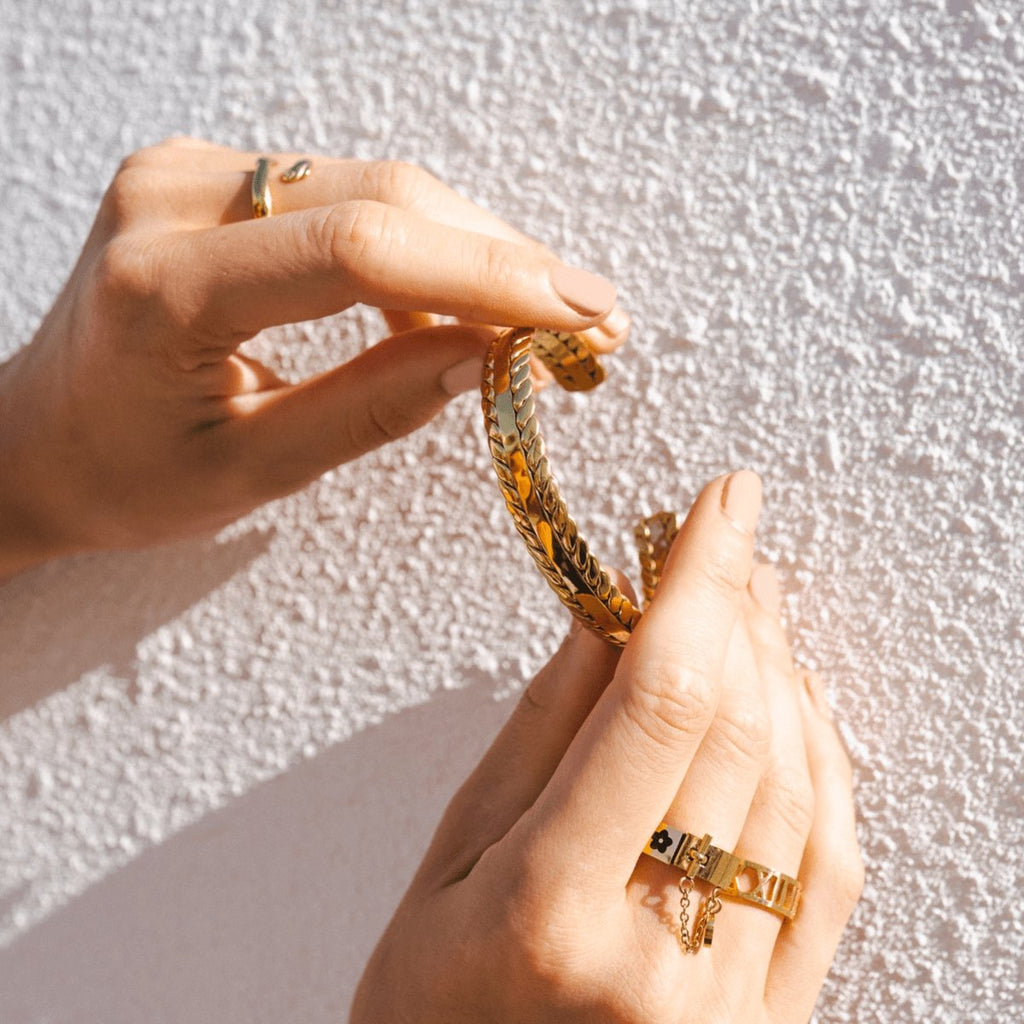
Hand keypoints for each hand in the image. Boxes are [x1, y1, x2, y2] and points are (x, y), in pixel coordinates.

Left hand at [0, 139, 627, 576]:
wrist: (43, 436)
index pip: (359, 251)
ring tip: (547, 319)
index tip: (581, 316)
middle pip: (384, 197)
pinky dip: (424, 243)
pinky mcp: (216, 176)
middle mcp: (171, 198)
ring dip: (476, 248)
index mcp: (165, 287)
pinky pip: (349, 191)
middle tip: (592, 321)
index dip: (489, 276)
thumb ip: (372, 408)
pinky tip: (465, 299)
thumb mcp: (253, 471)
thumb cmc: (127, 474)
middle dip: (505, 259)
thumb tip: (489, 358)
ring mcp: (191, 171)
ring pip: (379, 184)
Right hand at [351, 471, 862, 1022]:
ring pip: (795, 784)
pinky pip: (830, 864)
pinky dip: (823, 760)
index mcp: (550, 911)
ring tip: (751, 604)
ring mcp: (730, 1003)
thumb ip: (539, 733)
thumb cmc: (432, 1012)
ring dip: (779, 670)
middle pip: (736, 730)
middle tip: (726, 541)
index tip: (719, 504)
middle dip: (738, 609)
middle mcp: (657, 963)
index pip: (659, 701)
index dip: (698, 582)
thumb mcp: (451, 860)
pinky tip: (794, 700)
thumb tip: (609, 615)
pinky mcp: (771, 1019)